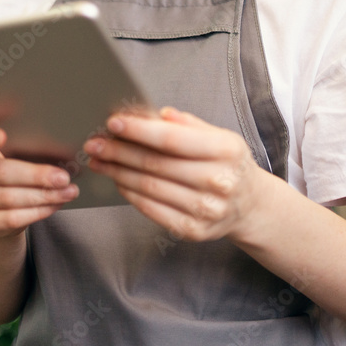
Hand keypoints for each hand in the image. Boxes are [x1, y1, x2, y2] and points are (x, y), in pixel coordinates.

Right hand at [0, 124, 78, 238]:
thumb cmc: (8, 165)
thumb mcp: (11, 150)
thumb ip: (24, 143)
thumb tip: (62, 147)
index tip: (2, 136)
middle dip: (36, 176)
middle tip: (63, 178)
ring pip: (6, 199)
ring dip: (42, 196)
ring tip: (67, 192)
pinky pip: (7, 219)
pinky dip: (35, 213)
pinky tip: (53, 206)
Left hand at [83, 107, 266, 241]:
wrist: (250, 205)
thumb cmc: (228, 164)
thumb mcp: (219, 136)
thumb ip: (187, 124)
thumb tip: (153, 115)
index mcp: (226, 151)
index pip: (172, 139)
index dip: (139, 131)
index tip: (114, 124)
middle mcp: (219, 181)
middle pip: (156, 164)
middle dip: (119, 152)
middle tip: (95, 143)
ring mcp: (207, 210)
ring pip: (150, 187)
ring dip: (118, 172)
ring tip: (99, 161)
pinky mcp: (193, 230)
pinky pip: (152, 210)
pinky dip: (130, 193)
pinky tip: (118, 180)